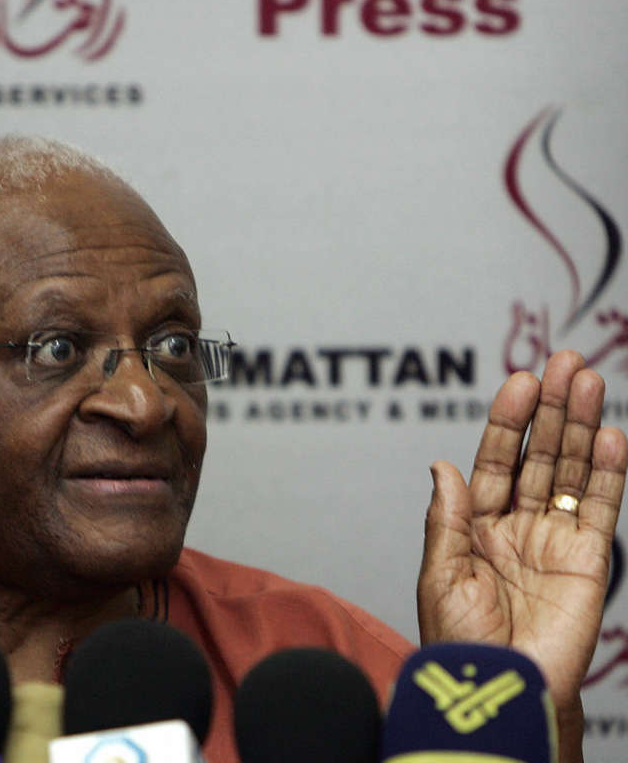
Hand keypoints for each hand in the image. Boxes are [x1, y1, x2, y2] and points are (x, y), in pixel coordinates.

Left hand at [418, 351, 626, 759]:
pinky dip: (609, 473)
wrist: (499, 688)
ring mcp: (555, 540)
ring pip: (572, 472)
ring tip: (590, 382)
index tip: (521, 380)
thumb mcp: (440, 575)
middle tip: (565, 363)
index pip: (496, 461)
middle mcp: (517, 525)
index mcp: (475, 525)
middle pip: (539, 456)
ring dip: (582, 427)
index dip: (509, 422)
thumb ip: (447, 518)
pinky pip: (601, 508)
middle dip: (552, 410)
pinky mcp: (589, 560)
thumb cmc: (460, 641)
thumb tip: (440, 464)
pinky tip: (612, 437)